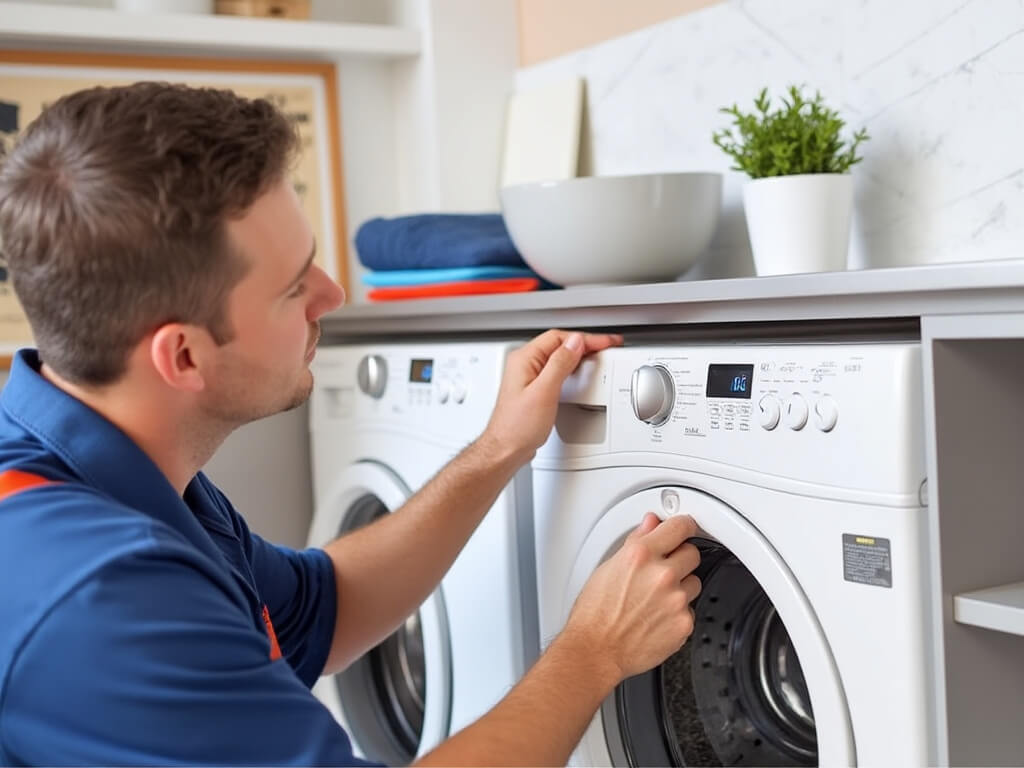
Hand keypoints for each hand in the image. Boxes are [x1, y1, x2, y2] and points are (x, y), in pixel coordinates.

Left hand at [482, 329, 621, 463]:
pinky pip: (556, 370)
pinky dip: (571, 367)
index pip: (559, 338)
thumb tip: (575, 343)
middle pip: (559, 344)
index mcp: (524, 359)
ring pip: (558, 356)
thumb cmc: (517, 426)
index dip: (585, 338)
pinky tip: (580, 372)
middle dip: (585, 343)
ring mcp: (528, 376)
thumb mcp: (544, 392)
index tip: (605, 342)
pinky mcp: (533, 388)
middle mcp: (524, 364)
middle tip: (607, 346)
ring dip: (579, 354)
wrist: (506, 448)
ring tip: (598, 355)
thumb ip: (560, 364)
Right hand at [561, 513, 700, 681]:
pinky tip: (657, 618)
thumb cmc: (594, 613)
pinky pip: (690, 611)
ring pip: (694, 583)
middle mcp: (662, 575)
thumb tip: (651, 524)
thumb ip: (636, 541)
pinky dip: (678, 613)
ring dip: (680, 587)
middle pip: (692, 553)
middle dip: (680, 558)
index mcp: (641, 555)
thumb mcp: (608, 567)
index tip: (684, 528)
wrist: (596, 650)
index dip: (682, 526)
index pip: (680, 527)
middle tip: (663, 570)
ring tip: (655, 599)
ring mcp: (676, 600)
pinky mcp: (684, 624)